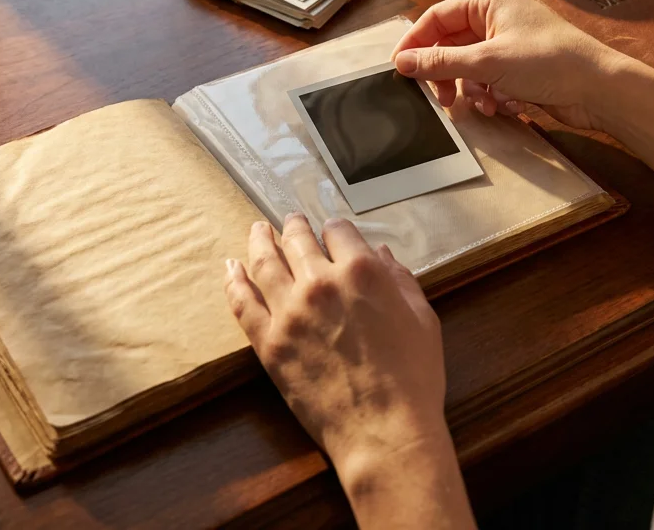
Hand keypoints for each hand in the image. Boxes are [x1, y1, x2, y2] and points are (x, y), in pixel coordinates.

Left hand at [223, 214, 448, 472]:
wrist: (384, 430)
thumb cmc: (414, 377)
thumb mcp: (422, 319)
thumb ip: (401, 280)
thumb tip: (382, 254)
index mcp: (362, 271)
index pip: (339, 230)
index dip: (335, 229)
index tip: (332, 233)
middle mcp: (321, 282)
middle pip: (298, 240)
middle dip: (294, 227)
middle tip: (289, 221)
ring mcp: (290, 312)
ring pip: (265, 263)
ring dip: (259, 241)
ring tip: (257, 231)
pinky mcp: (268, 342)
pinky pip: (243, 303)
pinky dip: (234, 280)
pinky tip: (231, 268)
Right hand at [392, 0, 637, 132]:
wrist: (598, 89)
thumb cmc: (549, 62)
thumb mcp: (487, 62)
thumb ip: (441, 62)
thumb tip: (402, 62)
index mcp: (490, 2)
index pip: (438, 17)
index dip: (416, 43)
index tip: (400, 68)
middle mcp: (498, 18)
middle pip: (452, 45)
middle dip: (446, 74)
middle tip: (442, 98)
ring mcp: (510, 43)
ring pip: (469, 67)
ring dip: (472, 89)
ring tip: (484, 104)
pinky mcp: (521, 68)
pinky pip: (489, 80)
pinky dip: (491, 95)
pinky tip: (505, 106)